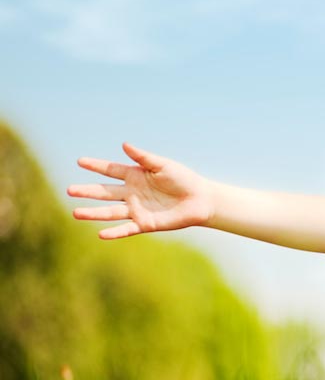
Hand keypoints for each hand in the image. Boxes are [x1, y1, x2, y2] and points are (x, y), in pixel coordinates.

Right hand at [68, 143, 213, 238]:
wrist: (200, 200)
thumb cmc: (183, 179)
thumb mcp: (163, 165)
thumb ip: (143, 157)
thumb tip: (124, 145)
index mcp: (135, 175)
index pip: (111, 170)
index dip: (96, 166)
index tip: (80, 161)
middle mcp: (131, 193)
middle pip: (105, 192)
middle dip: (87, 191)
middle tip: (69, 190)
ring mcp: (137, 209)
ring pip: (110, 212)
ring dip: (93, 213)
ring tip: (76, 213)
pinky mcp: (146, 224)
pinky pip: (127, 228)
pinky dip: (115, 232)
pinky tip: (101, 234)